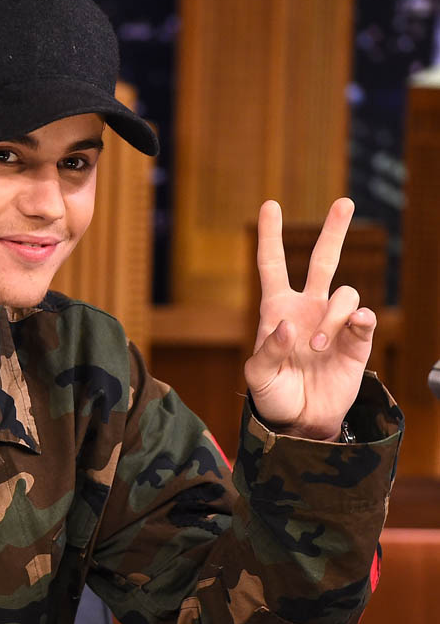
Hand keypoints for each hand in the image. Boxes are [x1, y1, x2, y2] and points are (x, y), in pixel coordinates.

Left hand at [243, 197, 375, 440]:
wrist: (301, 420)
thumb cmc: (273, 395)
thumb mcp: (257, 375)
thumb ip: (268, 350)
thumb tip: (289, 326)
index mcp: (277, 310)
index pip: (273, 265)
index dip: (270, 236)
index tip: (270, 206)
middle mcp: (308, 309)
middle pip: (324, 260)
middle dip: (335, 231)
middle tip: (344, 202)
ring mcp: (334, 323)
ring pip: (345, 293)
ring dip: (333, 316)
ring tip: (318, 346)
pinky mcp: (356, 341)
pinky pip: (364, 318)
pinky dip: (358, 320)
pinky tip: (350, 331)